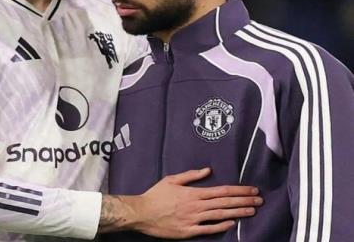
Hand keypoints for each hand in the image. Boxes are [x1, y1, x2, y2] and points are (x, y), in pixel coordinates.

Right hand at [134, 168, 261, 237]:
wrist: (142, 213)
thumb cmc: (156, 195)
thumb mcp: (172, 180)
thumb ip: (191, 175)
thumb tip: (208, 170)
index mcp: (193, 192)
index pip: (221, 190)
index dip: (238, 190)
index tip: (252, 190)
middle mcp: (196, 206)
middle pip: (225, 202)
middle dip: (244, 201)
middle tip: (259, 200)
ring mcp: (194, 219)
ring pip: (220, 215)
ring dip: (237, 213)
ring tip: (252, 211)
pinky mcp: (189, 231)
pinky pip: (208, 229)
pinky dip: (221, 226)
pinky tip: (232, 223)